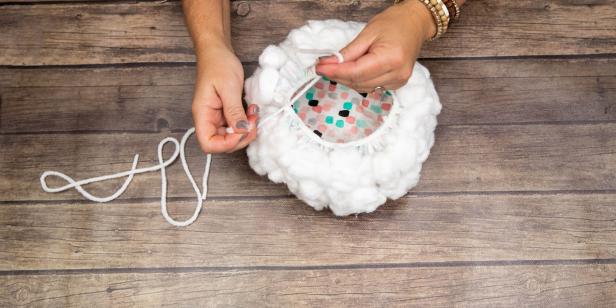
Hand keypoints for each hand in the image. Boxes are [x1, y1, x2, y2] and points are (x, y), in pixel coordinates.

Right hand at [191, 40, 258, 153]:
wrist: (217, 50)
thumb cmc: (218, 64)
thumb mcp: (228, 88)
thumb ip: (234, 111)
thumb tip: (242, 130)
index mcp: (202, 114)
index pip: (208, 144)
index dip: (226, 144)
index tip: (241, 131)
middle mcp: (208, 119)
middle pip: (221, 144)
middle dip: (240, 137)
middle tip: (253, 121)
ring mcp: (216, 117)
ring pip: (231, 136)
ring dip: (245, 130)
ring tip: (254, 114)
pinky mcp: (225, 113)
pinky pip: (235, 126)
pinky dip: (246, 123)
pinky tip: (252, 112)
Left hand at [315, 0, 435, 92]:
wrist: (415, 23)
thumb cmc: (394, 23)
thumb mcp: (368, 33)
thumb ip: (348, 52)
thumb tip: (329, 63)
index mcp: (391, 59)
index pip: (356, 72)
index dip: (335, 71)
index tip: (319, 67)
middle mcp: (397, 74)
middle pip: (358, 82)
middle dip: (338, 76)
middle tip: (322, 67)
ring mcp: (399, 81)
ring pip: (363, 87)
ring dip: (346, 80)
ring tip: (333, 68)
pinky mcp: (397, 84)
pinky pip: (371, 87)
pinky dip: (358, 81)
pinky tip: (349, 72)